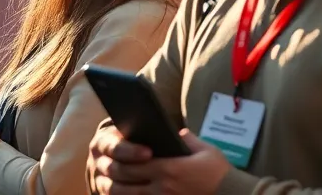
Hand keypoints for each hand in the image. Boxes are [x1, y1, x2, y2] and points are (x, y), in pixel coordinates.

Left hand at [87, 125, 229, 194]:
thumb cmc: (220, 173)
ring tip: (106, 183)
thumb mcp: (205, 149)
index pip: (134, 162)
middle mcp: (163, 186)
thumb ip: (187, 138)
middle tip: (101, 166)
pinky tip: (121, 194)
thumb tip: (176, 132)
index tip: (112, 153)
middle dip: (111, 173)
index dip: (120, 157)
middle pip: (127, 179)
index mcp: (169, 168)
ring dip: (114, 190)